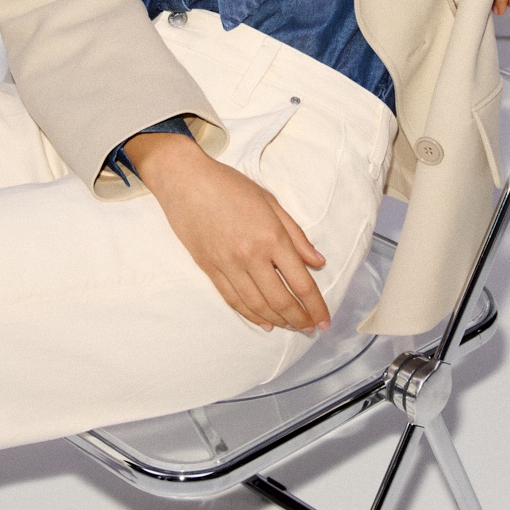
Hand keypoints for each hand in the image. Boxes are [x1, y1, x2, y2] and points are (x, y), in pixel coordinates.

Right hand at [124, 132, 329, 332]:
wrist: (185, 181)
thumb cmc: (230, 185)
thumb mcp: (271, 202)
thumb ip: (296, 235)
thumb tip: (318, 262)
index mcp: (271, 237)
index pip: (300, 282)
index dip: (316, 306)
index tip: (324, 320)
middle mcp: (251, 256)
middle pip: (280, 300)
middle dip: (300, 319)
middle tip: (310, 328)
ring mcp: (228, 265)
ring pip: (257, 305)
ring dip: (278, 321)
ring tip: (292, 327)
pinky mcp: (210, 269)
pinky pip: (234, 300)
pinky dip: (251, 315)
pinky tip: (265, 321)